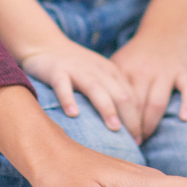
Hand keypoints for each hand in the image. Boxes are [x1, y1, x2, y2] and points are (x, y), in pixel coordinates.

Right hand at [21, 37, 141, 141]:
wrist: (46, 44)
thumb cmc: (77, 68)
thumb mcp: (100, 77)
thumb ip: (113, 95)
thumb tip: (128, 129)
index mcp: (111, 73)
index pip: (131, 97)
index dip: (138, 118)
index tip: (140, 140)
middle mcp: (98, 71)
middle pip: (119, 94)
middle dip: (129, 117)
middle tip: (134, 142)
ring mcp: (77, 70)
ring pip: (96, 89)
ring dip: (106, 108)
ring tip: (114, 128)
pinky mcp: (57, 71)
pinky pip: (63, 85)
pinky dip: (68, 99)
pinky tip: (73, 114)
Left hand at [112, 32, 186, 139]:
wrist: (165, 32)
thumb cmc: (137, 56)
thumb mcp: (119, 63)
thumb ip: (108, 83)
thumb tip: (88, 109)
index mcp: (126, 69)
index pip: (118, 101)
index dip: (117, 121)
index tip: (115, 137)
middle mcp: (145, 71)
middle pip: (136, 106)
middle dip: (133, 127)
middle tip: (131, 143)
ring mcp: (165, 71)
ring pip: (157, 102)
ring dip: (151, 123)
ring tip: (146, 137)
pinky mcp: (184, 71)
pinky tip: (184, 118)